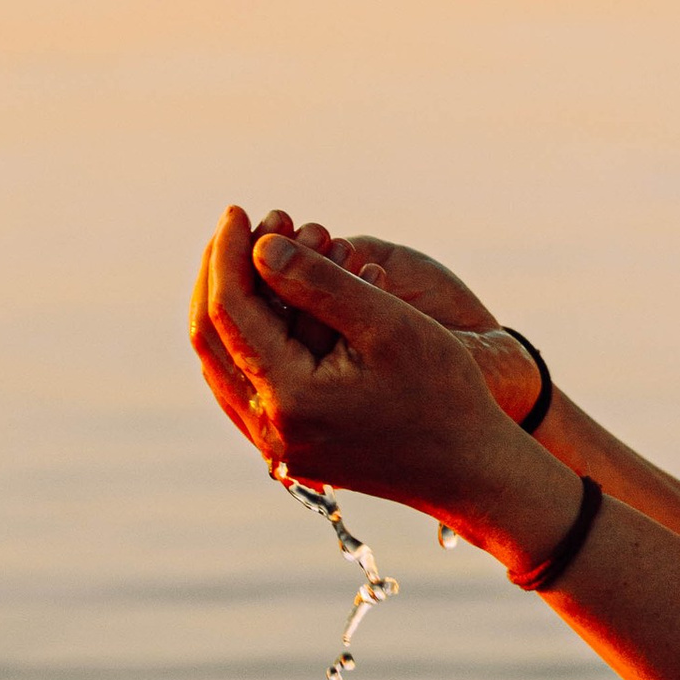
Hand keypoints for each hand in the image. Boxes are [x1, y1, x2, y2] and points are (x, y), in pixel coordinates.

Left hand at [188, 208, 567, 553]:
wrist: (468, 469)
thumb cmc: (442, 393)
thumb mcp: (387, 324)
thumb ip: (319, 282)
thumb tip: (259, 247)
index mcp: (291, 398)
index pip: (231, 310)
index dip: (228, 253)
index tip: (236, 209)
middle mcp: (270, 429)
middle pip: (211, 338)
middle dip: (219, 273)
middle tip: (233, 225)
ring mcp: (275, 445)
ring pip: (222, 363)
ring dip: (228, 305)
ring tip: (244, 257)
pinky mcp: (287, 449)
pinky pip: (242, 385)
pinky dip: (244, 338)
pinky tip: (258, 306)